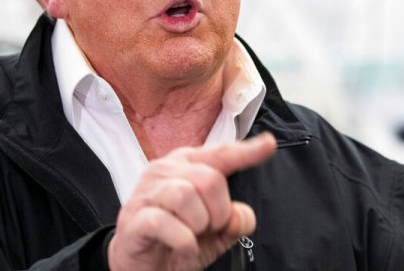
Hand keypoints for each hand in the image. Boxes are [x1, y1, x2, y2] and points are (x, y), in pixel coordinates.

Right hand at [107, 132, 276, 270]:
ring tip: (192, 236)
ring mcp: (147, 193)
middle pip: (209, 178)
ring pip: (185, 194)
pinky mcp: (134, 219)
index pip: (220, 154)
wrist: (140, 267)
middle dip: (218, 211)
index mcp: (186, 166)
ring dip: (198, 223)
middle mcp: (165, 172)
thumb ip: (233, 220)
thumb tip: (241, 215)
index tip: (268, 145)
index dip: (246, 151)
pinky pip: (164, 221)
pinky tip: (183, 246)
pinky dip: (182, 239)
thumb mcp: (214, 233)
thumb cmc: (175, 241)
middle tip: (208, 228)